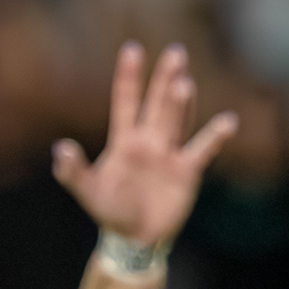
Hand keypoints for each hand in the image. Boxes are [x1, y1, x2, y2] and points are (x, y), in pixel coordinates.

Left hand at [52, 43, 236, 251]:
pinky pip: (203, 149)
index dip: (129, 77)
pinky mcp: (187, 170)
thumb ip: (72, 172)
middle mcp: (150, 140)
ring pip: (177, 121)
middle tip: (174, 53)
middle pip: (157, 104)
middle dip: (164, 80)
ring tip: (183, 84)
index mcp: (124, 140)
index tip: (132, 49)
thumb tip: (60, 149)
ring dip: (180, 104)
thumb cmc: (110, 212)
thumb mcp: (88, 192)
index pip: (126, 102)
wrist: (134, 239)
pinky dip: (215, 137)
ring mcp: (170, 153)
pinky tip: (228, 123)